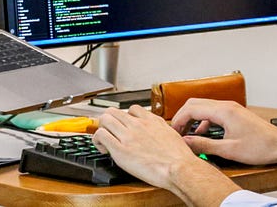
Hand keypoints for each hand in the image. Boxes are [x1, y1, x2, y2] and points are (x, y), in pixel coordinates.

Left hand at [94, 105, 237, 204]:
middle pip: (114, 111)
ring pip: (105, 119)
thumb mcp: (171, 135)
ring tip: (105, 139)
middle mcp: (138, 125)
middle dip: (109, 120)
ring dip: (102, 128)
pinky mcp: (120, 149)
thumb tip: (157, 134)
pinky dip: (98, 140)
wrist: (178, 168)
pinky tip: (103, 149)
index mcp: (151, 120)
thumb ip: (160, 130)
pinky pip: (101, 135)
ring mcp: (128, 136)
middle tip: (110, 131)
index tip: (124, 126)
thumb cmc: (178, 157)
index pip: (132, 108)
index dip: (125, 117)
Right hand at [171, 99, 276, 169]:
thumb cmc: (260, 147)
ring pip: (204, 107)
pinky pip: (213, 112)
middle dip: (183, 117)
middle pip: (196, 103)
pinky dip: (203, 121)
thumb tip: (186, 143)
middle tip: (177, 132)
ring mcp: (231, 108)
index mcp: (224, 111)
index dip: (179, 120)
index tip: (173, 132)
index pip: (192, 108)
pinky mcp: (234, 113)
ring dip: (193, 119)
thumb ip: (205, 145)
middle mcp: (226, 105)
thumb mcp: (229, 150)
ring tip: (187, 134)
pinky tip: (203, 135)